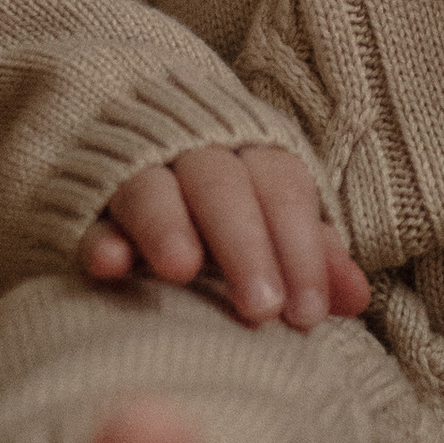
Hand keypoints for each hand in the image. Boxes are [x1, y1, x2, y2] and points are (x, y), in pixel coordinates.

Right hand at [79, 142, 370, 329]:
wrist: (133, 129)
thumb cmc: (225, 201)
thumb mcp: (271, 218)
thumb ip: (310, 253)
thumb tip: (357, 299)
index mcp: (251, 151)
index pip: (283, 188)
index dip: (300, 248)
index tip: (307, 314)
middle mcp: (197, 152)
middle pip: (224, 186)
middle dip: (245, 246)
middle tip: (260, 309)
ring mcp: (138, 169)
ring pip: (154, 188)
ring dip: (168, 224)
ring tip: (181, 270)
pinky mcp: (86, 198)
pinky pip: (91, 215)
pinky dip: (100, 236)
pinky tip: (109, 266)